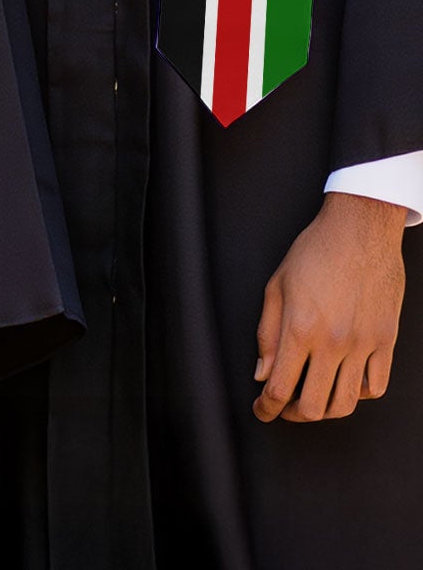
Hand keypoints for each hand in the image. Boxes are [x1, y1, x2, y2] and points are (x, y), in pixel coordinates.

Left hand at [254, 190, 405, 422]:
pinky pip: (376, 386)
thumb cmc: (314, 252)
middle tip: (282, 408)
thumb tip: (262, 373)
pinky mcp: (386, 342)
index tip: (261, 411)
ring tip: (311, 402)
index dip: (266, 407)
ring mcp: (364, 345)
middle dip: (292, 415)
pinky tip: (344, 384)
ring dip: (325, 411)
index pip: (280, 387)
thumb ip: (267, 334)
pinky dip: (358, 394)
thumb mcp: (276, 286)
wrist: (360, 231)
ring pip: (347, 403)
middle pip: (314, 406)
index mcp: (300, 328)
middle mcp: (334, 343)